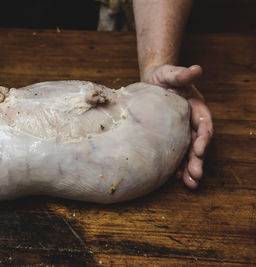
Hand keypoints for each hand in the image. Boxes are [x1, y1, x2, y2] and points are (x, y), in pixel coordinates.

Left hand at [142, 64, 212, 188]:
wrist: (151, 82)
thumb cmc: (162, 77)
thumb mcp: (170, 73)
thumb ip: (182, 75)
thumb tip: (196, 69)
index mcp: (196, 108)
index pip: (203, 125)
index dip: (203, 138)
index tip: (199, 150)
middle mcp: (191, 122)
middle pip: (198, 143)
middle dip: (198, 160)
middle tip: (195, 175)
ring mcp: (181, 131)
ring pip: (188, 152)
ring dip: (190, 168)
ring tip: (190, 183)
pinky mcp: (170, 137)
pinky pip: (175, 153)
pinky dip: (176, 166)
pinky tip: (174, 178)